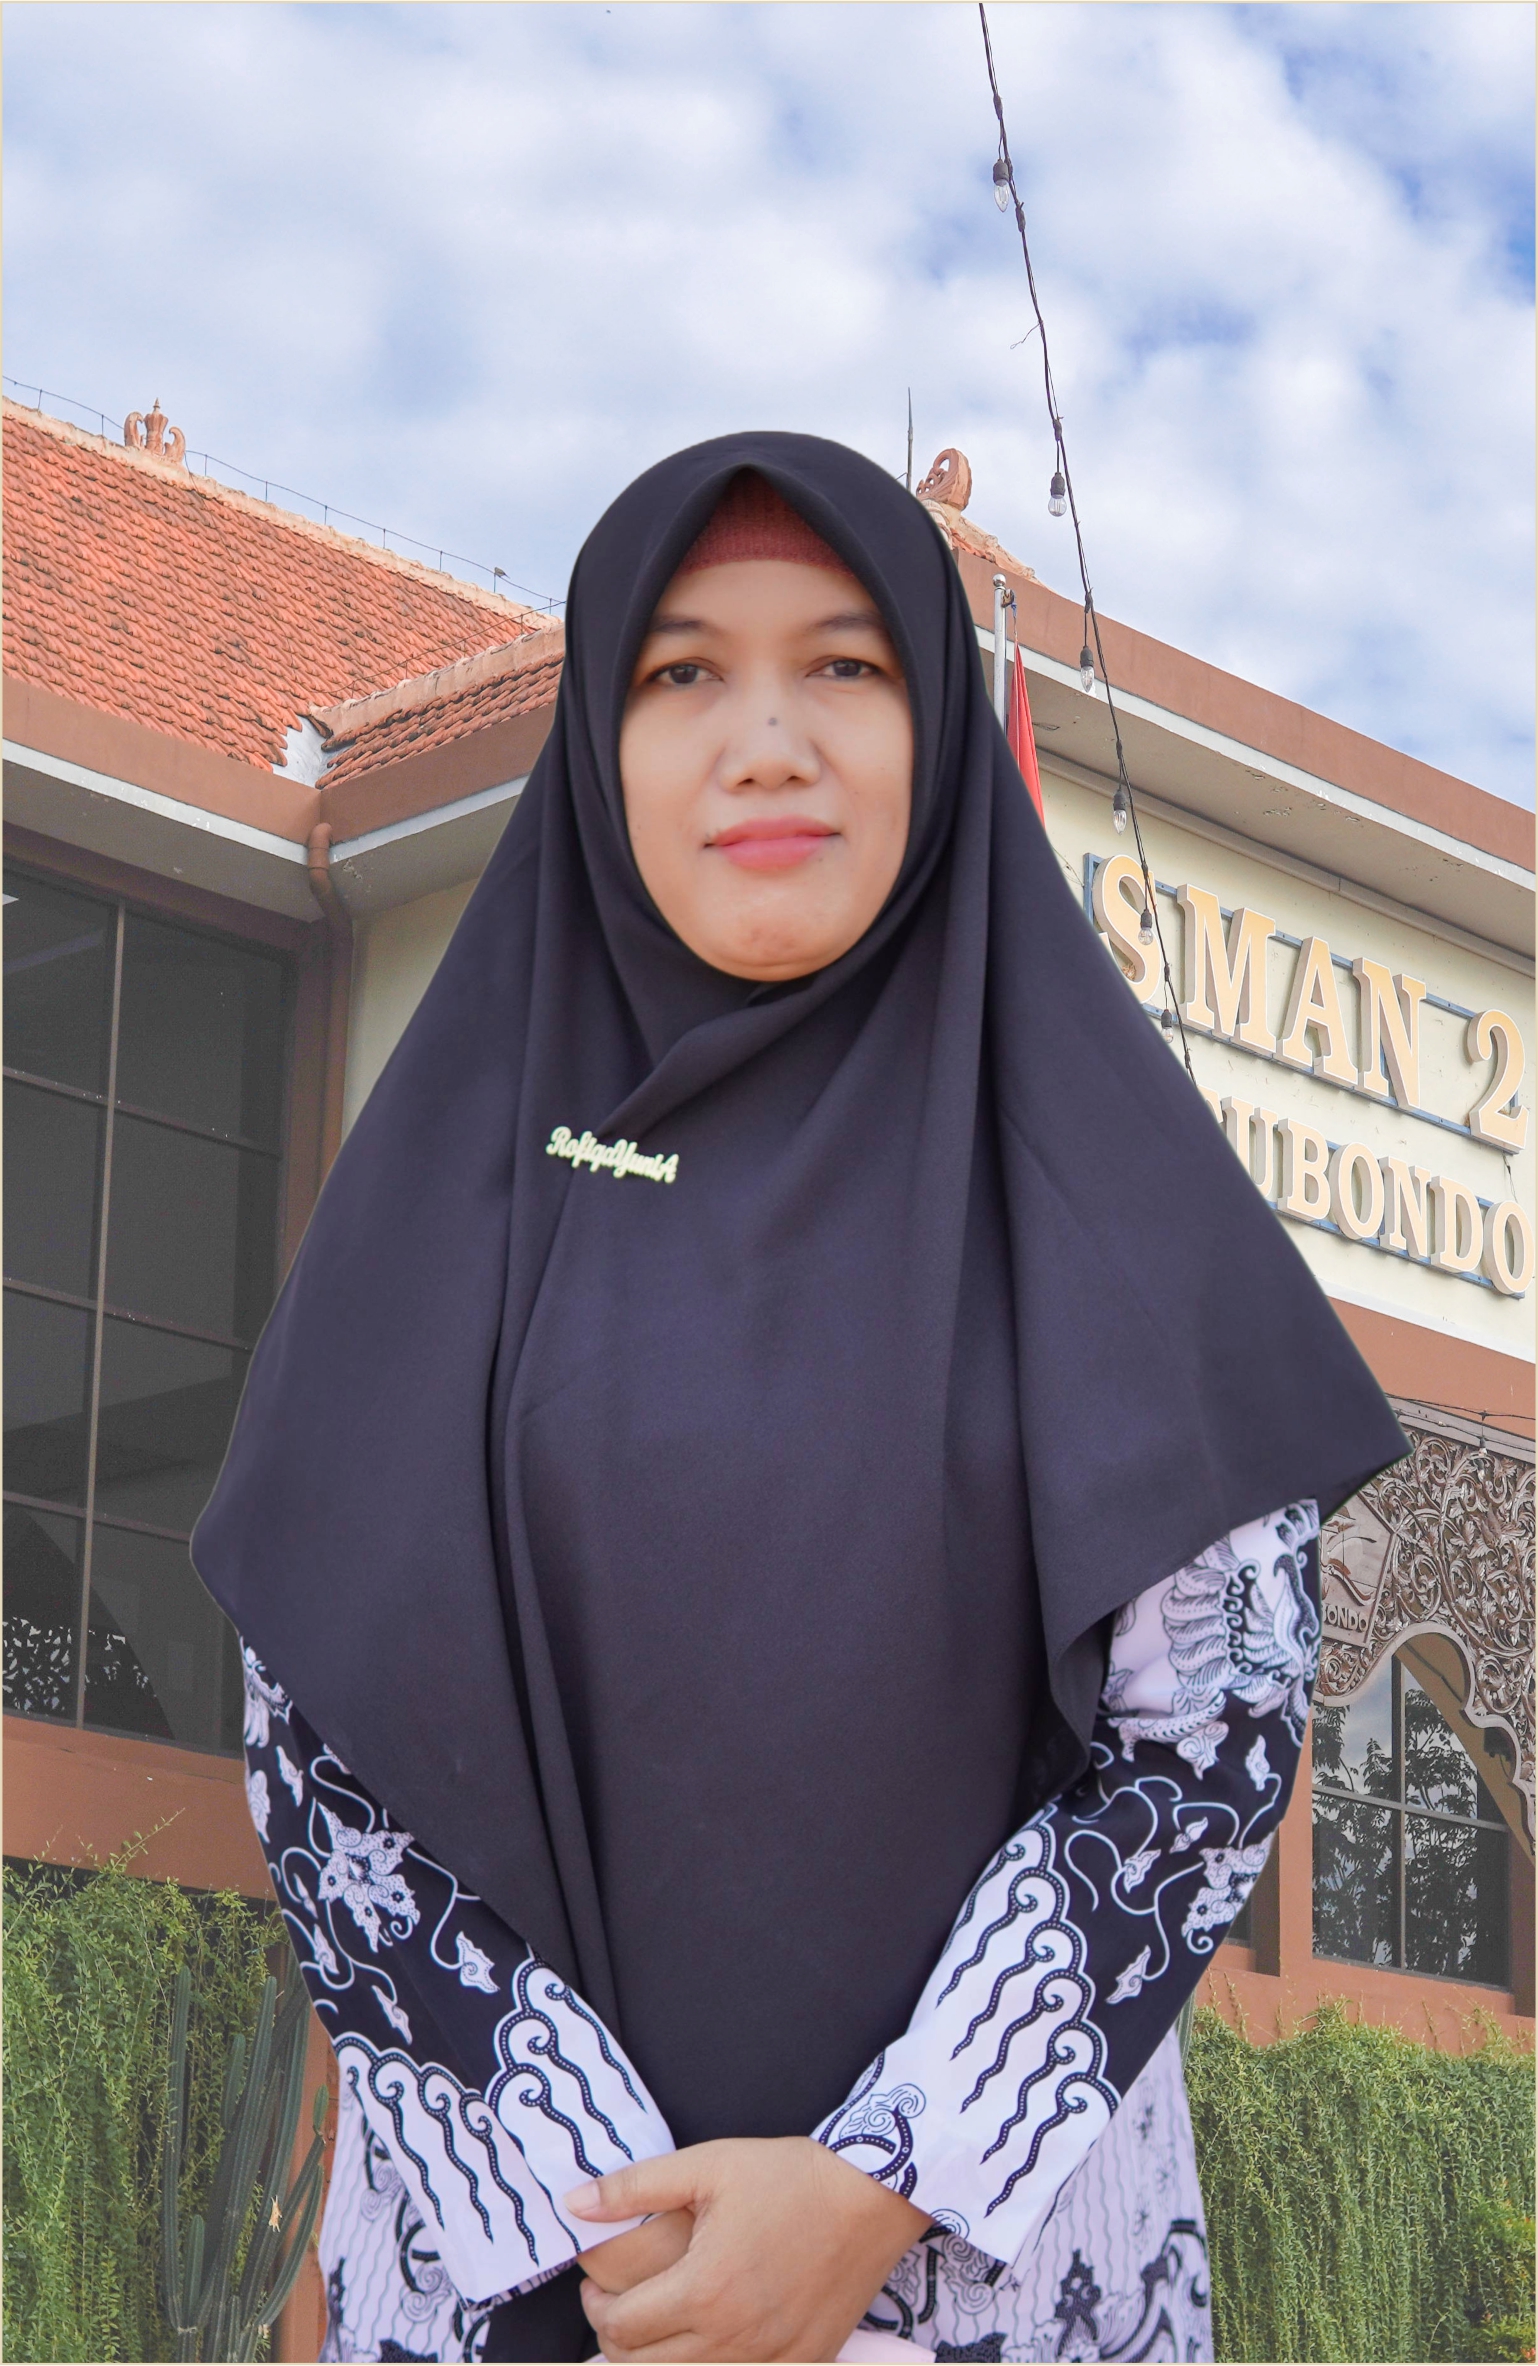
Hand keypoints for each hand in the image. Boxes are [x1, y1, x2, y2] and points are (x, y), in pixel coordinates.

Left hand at [567, 2136, 928, 2361]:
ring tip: (657, 2325)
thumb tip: (573, 2205)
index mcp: (704, 2288)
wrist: (870, 2196)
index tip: (596, 2286)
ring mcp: (770, 2359)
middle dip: (617, 2339)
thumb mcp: (707, 2165)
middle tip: (619, 2306)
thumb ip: (633, 2188)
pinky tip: (705, 2344)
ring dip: (657, 2361)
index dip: (596, 2308)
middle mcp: (733, 2336)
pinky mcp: (801, 2365)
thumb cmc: (787, 2176)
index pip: (620, 2327)